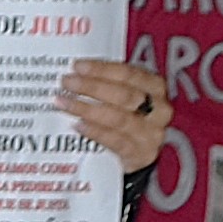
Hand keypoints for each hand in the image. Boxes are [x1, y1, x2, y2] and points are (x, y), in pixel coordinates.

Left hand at [57, 57, 171, 174]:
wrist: (139, 153)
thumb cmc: (128, 116)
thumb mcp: (125, 95)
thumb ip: (108, 83)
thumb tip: (77, 72)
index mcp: (155, 87)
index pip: (129, 74)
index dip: (102, 69)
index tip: (77, 66)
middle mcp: (159, 110)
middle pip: (124, 95)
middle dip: (92, 87)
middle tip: (67, 83)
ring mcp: (152, 134)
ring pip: (118, 118)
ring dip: (87, 109)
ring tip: (63, 103)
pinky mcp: (141, 155)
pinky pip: (115, 141)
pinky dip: (94, 131)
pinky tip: (77, 125)